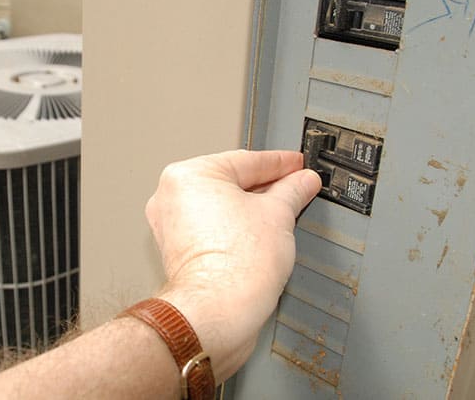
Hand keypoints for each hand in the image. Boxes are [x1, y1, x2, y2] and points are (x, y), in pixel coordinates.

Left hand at [146, 150, 320, 380]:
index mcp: (188, 175)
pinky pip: (212, 228)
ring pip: (220, 207)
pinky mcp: (178, 252)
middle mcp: (171, 197)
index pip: (246, 160)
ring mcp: (171, 226)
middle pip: (230, 182)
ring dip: (251, 209)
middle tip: (296, 186)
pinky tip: (260, 235)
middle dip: (266, 186)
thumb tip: (303, 181)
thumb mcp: (279, 214)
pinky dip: (235, 228)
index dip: (280, 163)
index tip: (297, 165)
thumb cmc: (236, 266)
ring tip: (283, 212)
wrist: (218, 313)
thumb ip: (293, 190)